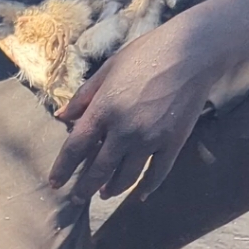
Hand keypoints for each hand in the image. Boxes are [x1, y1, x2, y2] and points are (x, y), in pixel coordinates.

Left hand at [49, 17, 220, 204]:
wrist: (193, 50)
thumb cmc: (148, 53)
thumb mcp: (109, 68)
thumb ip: (84, 96)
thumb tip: (61, 117)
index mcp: (104, 109)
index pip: (75, 148)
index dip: (62, 169)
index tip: (55, 183)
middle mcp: (124, 129)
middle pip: (98, 170)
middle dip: (84, 188)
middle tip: (77, 199)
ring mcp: (149, 139)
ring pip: (125, 178)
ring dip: (112, 190)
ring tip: (104, 194)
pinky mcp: (172, 143)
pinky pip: (157, 174)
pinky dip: (147, 188)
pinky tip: (139, 196)